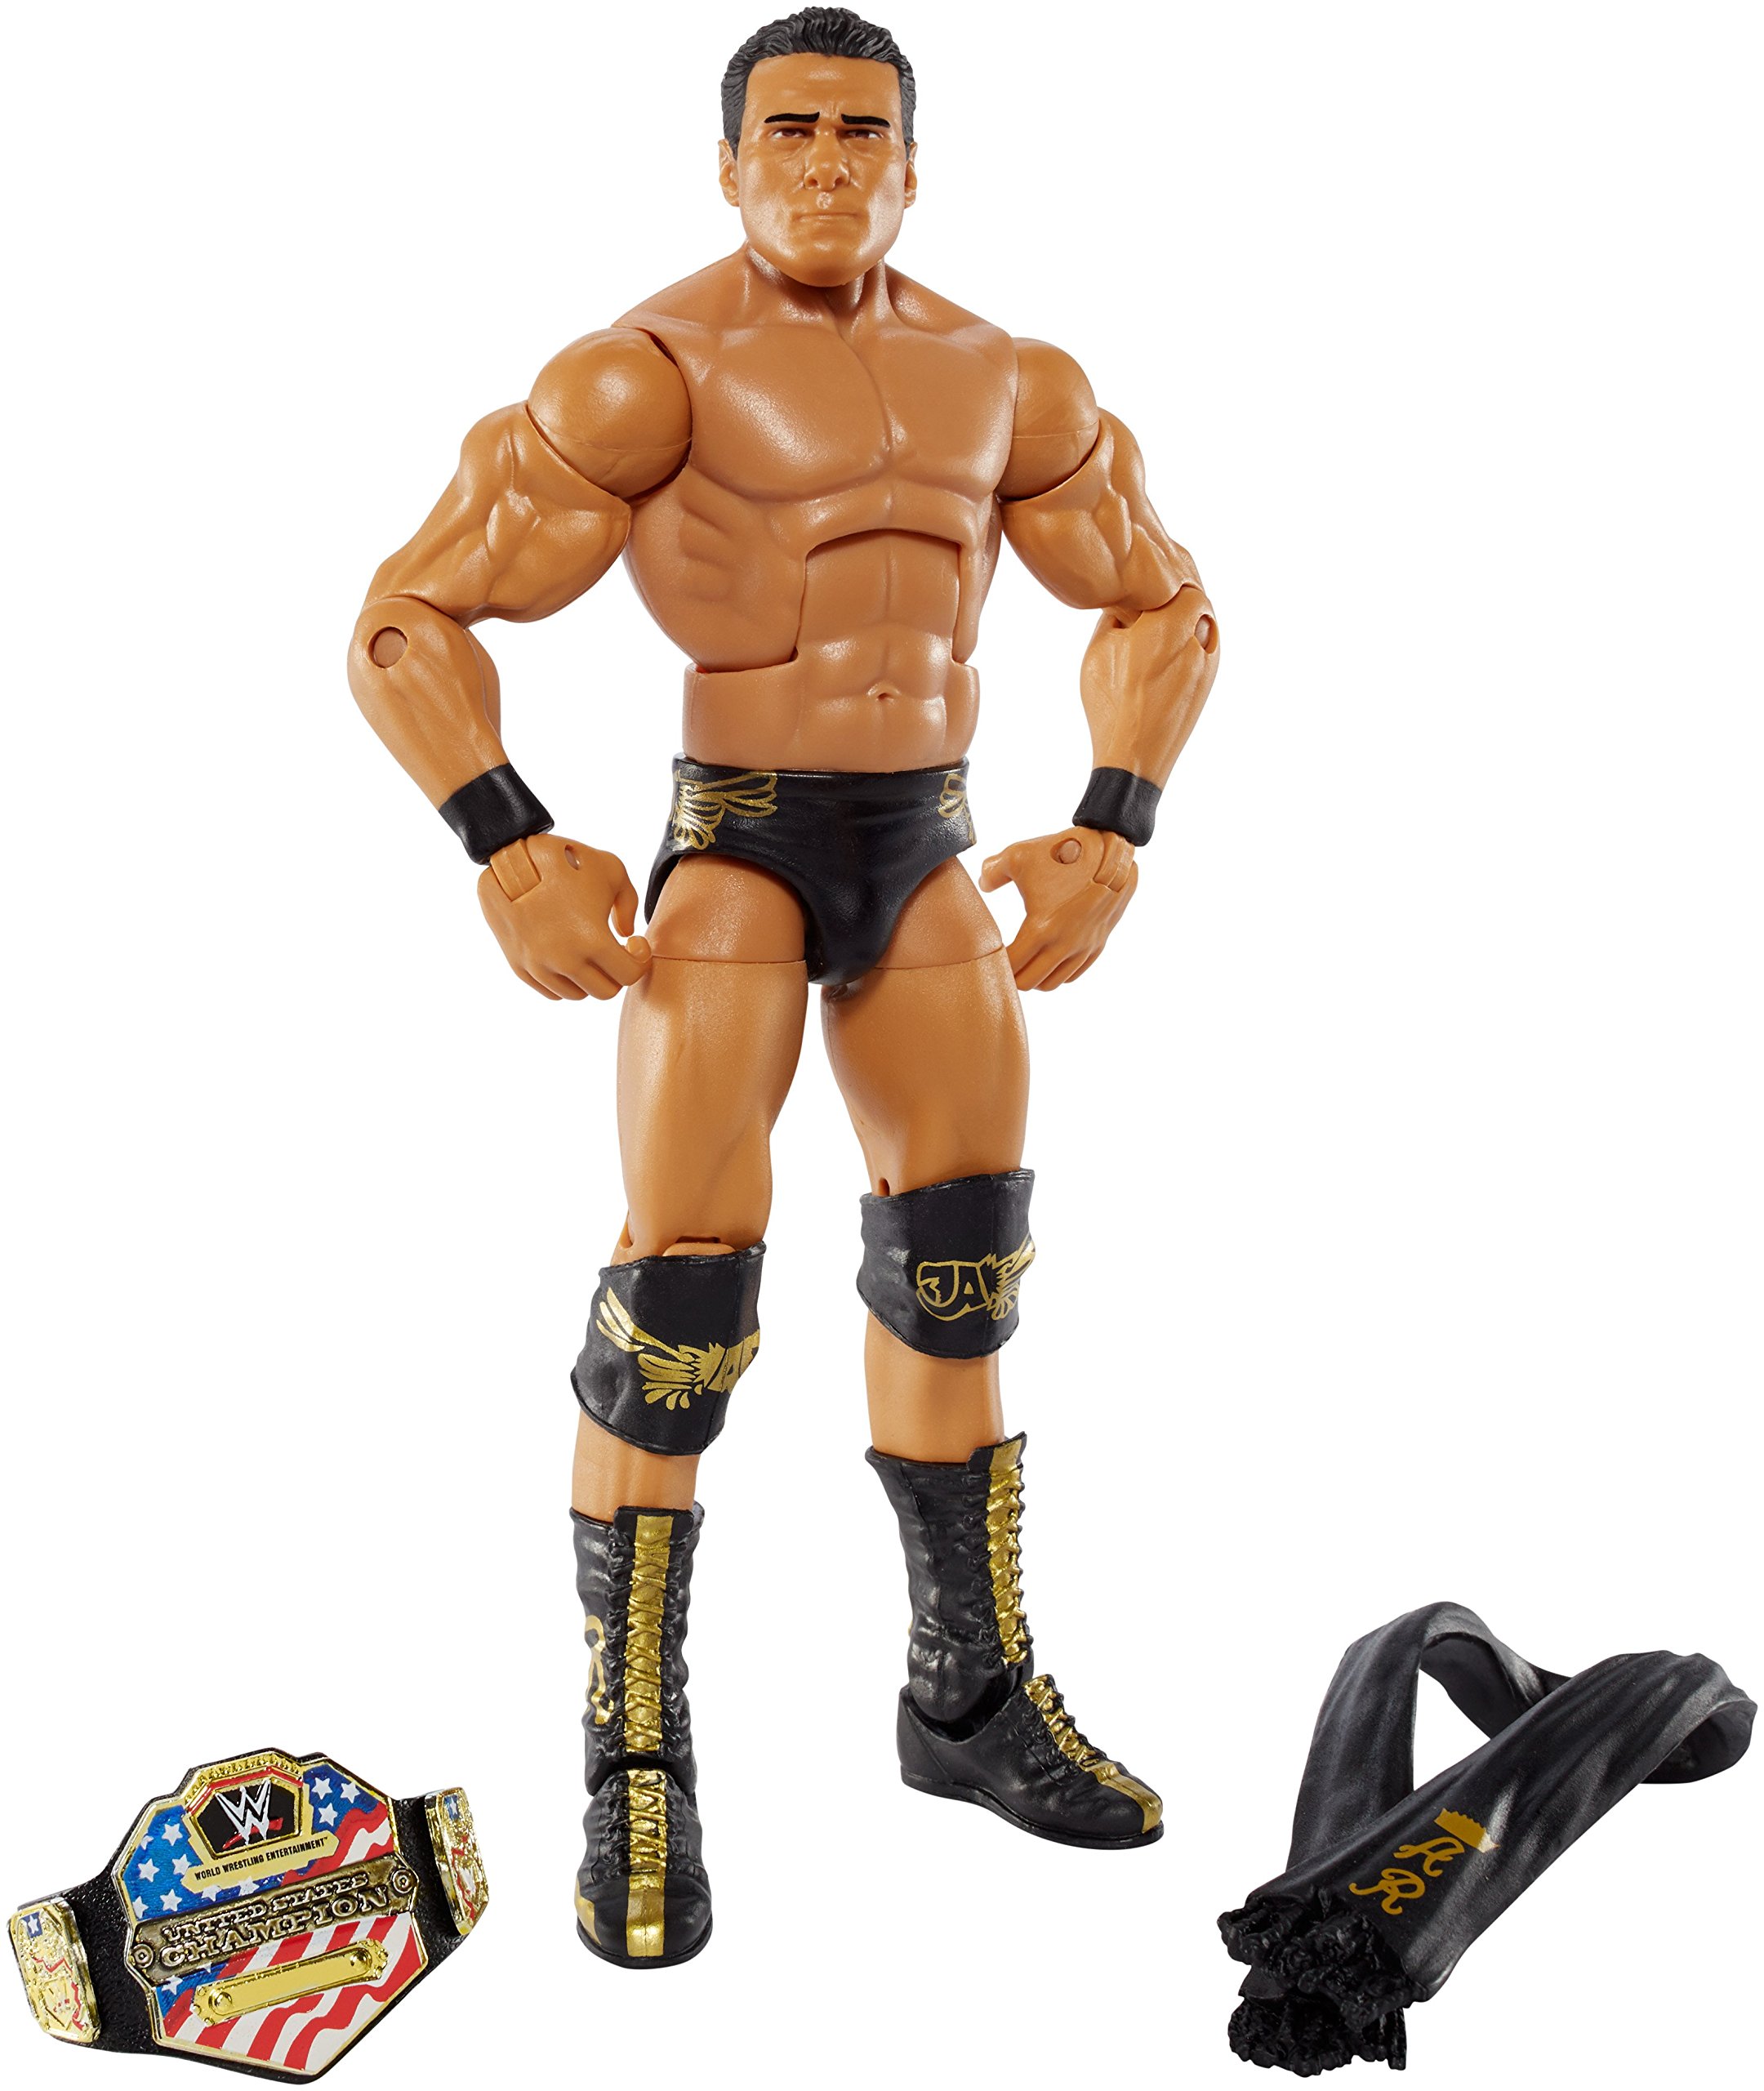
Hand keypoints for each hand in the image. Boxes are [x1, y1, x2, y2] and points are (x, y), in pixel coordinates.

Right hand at [477, 833, 652, 1000]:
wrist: (510, 859)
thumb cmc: (566, 861)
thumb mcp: (612, 871)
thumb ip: (629, 905)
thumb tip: (626, 933)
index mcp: (592, 940)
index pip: (629, 975)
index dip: (640, 961)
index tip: (635, 943)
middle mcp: (565, 960)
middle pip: (605, 991)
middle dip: (616, 973)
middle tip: (616, 952)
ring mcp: (539, 966)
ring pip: (577, 995)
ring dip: (590, 978)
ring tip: (590, 953)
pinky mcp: (520, 966)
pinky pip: (551, 990)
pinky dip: (565, 980)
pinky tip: (568, 956)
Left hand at [978, 827, 1137, 990]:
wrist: (1112, 851)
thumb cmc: (1065, 852)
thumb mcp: (1019, 855)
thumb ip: (992, 872)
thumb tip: (983, 886)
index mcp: (1041, 928)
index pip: (1012, 965)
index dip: (996, 963)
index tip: (989, 953)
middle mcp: (1063, 944)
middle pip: (1029, 982)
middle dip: (1012, 975)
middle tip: (1003, 961)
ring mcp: (1082, 947)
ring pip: (1052, 983)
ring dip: (1035, 977)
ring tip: (1023, 963)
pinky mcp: (1097, 944)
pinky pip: (1073, 974)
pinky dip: (1057, 973)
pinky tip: (1047, 958)